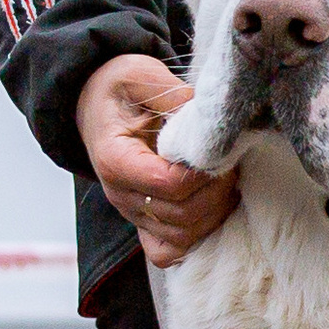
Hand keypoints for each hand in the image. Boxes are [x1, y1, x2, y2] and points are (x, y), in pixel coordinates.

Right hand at [76, 52, 239, 269]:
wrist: (96, 104)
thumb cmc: (120, 91)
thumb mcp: (141, 76)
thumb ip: (173, 95)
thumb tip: (209, 117)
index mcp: (116, 160)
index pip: (170, 184)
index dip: (204, 172)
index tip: (220, 150)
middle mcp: (120, 195)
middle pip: (181, 214)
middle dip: (217, 191)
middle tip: (232, 164)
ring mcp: (131, 214)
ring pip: (181, 237)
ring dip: (214, 213)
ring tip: (225, 180)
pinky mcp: (142, 222)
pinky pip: (167, 252)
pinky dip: (194, 239)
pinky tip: (210, 209)